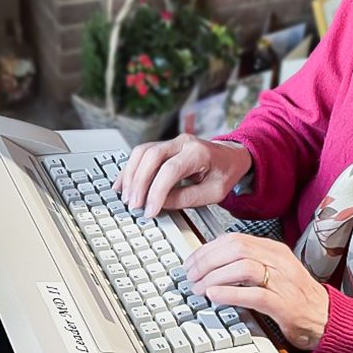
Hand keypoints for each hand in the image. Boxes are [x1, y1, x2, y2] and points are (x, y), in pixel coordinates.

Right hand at [114, 134, 251, 217]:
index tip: (150, 210)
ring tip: (126, 198)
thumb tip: (160, 204)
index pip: (171, 169)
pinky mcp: (162, 147)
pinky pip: (140, 154)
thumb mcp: (214, 192)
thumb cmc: (225, 173)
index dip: (157, 191)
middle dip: (139, 182)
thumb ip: (187, 198)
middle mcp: (182, 142)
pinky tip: (122, 185)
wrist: (231, 156)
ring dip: (131, 175)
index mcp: (199, 152)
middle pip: (152, 156)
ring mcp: (171, 142)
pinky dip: (129, 170)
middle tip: (134, 205)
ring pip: (142, 152)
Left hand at [184, 234, 328, 350]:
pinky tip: (215, 296)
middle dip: (207, 261)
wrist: (326, 318)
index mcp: (273, 250)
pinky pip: (255, 294)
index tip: (192, 262)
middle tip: (191, 275)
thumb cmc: (296, 297)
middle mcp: (279, 261)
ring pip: (244, 267)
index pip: (234, 239)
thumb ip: (247, 264)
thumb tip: (211, 264)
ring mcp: (283, 282)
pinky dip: (230, 294)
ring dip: (215, 277)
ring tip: (199, 287)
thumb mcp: (273, 271)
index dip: (208, 249)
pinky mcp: (285, 304)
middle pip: (236, 249)